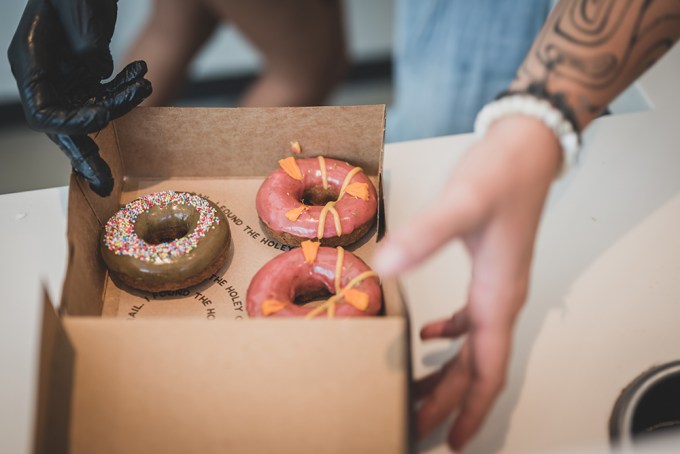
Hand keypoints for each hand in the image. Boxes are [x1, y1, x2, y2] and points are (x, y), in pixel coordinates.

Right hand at [8, 0, 151, 195]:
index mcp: (31, 64)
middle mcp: (47, 76)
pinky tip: (141, 73)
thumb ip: (82, 41)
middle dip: (87, 153)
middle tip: (105, 182)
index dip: (71, 124)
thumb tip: (95, 69)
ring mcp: (66, 76)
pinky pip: (106, 91)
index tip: (100, 121)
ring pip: (93, 109)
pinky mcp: (85, 72)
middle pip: (64, 126)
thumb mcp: (76, 8)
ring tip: (145, 87)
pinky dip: (126, 87)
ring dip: (122, 103)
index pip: (43, 113)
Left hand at [374, 115, 561, 449]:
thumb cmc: (503, 175)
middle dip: (447, 399)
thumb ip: (426, 235)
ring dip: (448, 373)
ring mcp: (497, 286)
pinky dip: (449, 336)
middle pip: (476, 367)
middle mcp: (502, 298)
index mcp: (498, 296)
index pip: (487, 369)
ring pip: (473, 348)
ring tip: (419, 392)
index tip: (453, 439)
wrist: (526, 148)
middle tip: (418, 424)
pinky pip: (470, 319)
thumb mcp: (461, 204)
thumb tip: (390, 266)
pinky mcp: (488, 270)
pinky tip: (426, 335)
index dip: (469, 408)